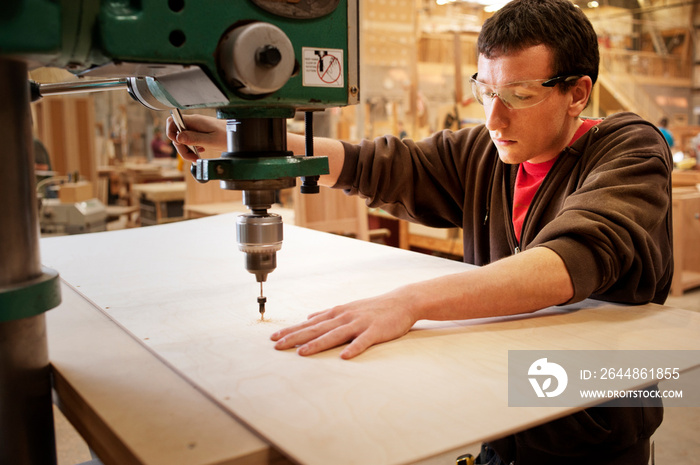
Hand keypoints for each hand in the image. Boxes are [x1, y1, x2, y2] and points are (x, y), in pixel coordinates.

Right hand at [166, 114, 226, 160]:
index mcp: (194, 121)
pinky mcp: (199, 133)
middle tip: (192, 158)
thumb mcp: (211, 140)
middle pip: (176, 133)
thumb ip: (194, 138)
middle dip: (181, 147)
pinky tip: (200, 151)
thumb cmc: (228, 136)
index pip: (172, 121)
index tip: (179, 144)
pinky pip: (189, 140)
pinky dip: (192, 148)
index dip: (171, 132)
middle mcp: (193, 123)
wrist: (238, 135)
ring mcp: (196, 128)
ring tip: (196, 158)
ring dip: (186, 150)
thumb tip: (178, 138)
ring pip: (182, 139)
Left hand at [270, 289, 418, 358]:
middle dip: (296, 337)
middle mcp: (345, 317)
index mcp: (337, 313)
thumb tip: (309, 316)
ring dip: (318, 344)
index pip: (310, 324)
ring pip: (335, 335)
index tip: (274, 338)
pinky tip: (344, 357)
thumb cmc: (374, 307)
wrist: (402, 301)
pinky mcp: (375, 331)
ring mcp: (360, 323)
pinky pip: (363, 341)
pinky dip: (353, 348)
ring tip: (302, 353)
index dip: (292, 331)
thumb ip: (328, 314)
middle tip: (277, 346)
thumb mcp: (348, 308)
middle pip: (316, 329)